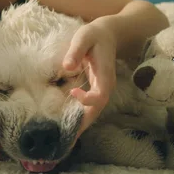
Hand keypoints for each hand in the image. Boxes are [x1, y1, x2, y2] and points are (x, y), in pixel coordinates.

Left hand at [62, 18, 116, 138]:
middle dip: (83, 125)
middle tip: (66, 140)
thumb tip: (66, 66)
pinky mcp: (97, 90)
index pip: (100, 95)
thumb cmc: (94, 34)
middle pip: (97, 110)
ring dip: (81, 125)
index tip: (72, 92)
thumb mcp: (84, 37)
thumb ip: (76, 50)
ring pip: (94, 112)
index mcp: (104, 75)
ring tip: (66, 140)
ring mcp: (103, 89)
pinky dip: (81, 118)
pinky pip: (90, 107)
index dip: (87, 100)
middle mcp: (106, 86)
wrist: (108, 34)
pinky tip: (69, 126)